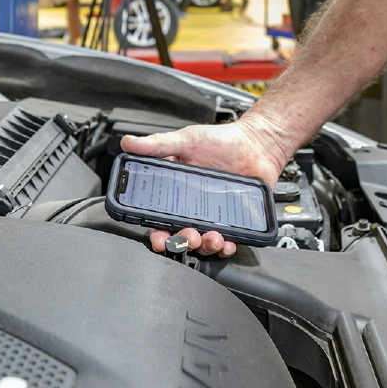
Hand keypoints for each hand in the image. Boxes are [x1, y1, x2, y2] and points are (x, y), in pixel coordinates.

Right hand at [120, 116, 292, 257]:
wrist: (257, 143)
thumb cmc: (222, 141)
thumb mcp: (186, 140)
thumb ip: (157, 145)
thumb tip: (128, 143)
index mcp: (177, 192)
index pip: (160, 218)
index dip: (157, 232)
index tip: (158, 238)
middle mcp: (193, 207)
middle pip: (181, 235)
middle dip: (182, 242)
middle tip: (188, 236)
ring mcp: (214, 215)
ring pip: (204, 242)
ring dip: (204, 246)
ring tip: (210, 238)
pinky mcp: (234, 220)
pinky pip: (228, 241)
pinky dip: (226, 247)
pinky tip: (227, 242)